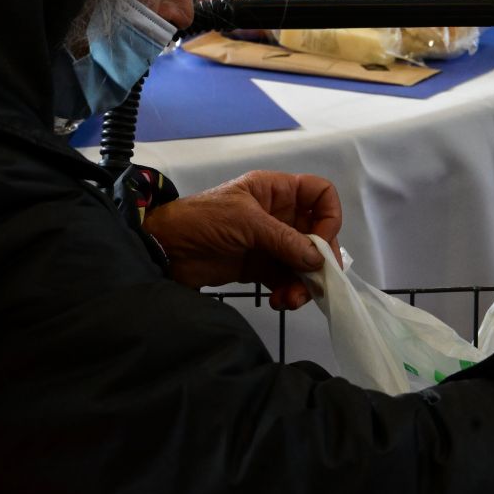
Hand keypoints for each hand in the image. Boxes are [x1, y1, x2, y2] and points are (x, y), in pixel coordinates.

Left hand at [143, 171, 341, 309]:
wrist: (165, 248)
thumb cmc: (202, 220)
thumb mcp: (244, 221)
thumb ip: (283, 239)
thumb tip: (319, 260)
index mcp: (275, 191)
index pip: (319, 194)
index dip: (328, 215)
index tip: (322, 241)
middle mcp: (278, 215)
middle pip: (317, 234)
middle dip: (319, 260)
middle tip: (316, 282)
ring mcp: (269, 242)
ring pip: (303, 262)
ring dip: (303, 283)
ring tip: (291, 300)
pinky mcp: (258, 267)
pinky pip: (285, 279)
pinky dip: (288, 292)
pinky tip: (278, 302)